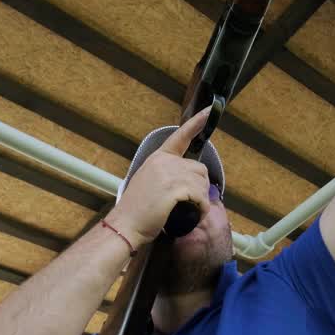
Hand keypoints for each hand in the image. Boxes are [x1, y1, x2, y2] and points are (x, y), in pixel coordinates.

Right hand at [107, 109, 212, 245]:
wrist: (125, 224)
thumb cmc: (137, 209)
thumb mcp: (148, 182)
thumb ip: (166, 174)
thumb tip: (188, 179)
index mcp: (158, 157)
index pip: (180, 136)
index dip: (196, 123)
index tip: (209, 110)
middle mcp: (164, 162)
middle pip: (199, 168)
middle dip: (199, 186)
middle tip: (190, 202)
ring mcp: (170, 174)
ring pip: (201, 183)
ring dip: (201, 199)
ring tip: (189, 210)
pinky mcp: (175, 188)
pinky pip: (200, 197)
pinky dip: (202, 209)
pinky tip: (195, 215)